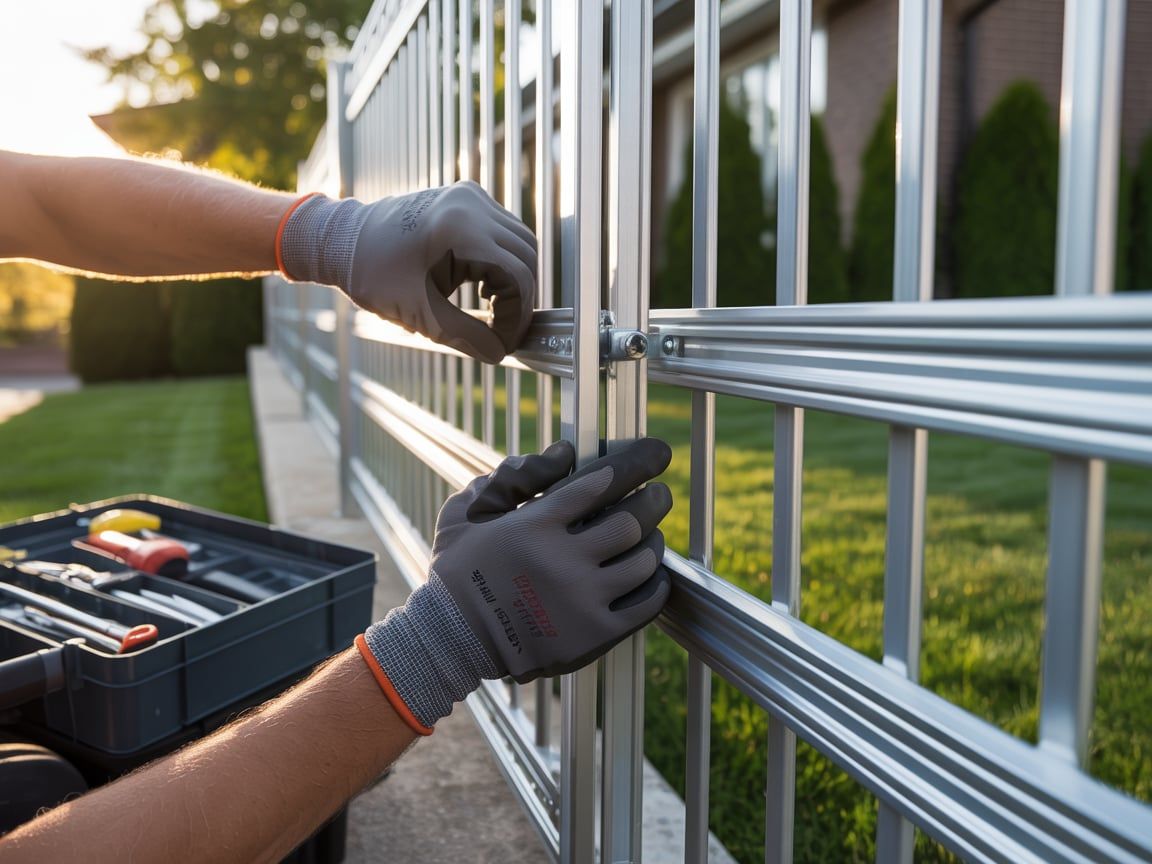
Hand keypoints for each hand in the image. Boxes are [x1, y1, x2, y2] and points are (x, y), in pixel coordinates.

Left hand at [278, 182, 536, 362]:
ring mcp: (471, 196)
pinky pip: (504, 229)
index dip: (517, 316)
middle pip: (526, 257)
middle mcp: (471, 205)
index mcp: (460, 231)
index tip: (505, 342)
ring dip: (514, 277)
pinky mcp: (467, 196)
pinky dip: (502, 258)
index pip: (517, 276)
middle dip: (520, 298)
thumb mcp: (422, 315)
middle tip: (502, 329)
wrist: (344, 239)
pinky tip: (483, 282)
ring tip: (492, 307)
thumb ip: (467, 337)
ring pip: (521, 241)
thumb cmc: (375, 276)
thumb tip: (501, 353)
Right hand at [356, 438, 673, 733]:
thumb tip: (564, 452)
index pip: (601, 482)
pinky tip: (651, 575)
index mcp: (534, 526)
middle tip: (659, 493)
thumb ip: (514, 476)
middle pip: (632, 520)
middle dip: (654, 500)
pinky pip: (646, 605)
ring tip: (651, 534)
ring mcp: (582, 602)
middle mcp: (563, 562)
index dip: (636, 463)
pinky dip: (657, 585)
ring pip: (643, 561)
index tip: (654, 455)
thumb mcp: (468, 513)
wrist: (451, 642)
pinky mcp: (594, 636)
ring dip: (654, 541)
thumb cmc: (460, 572)